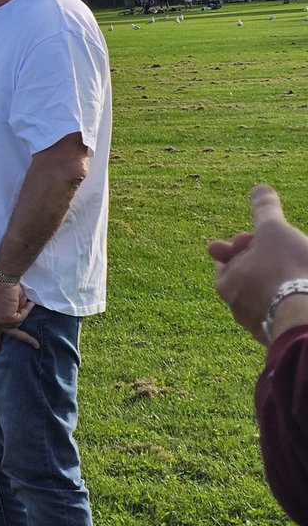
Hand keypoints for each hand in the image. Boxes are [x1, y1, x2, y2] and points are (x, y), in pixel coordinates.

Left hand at [0, 281, 38, 353]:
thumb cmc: (6, 288)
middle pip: (12, 333)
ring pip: (20, 321)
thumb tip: (22, 313)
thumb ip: (14, 312)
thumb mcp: (9, 304)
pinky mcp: (7, 319)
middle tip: (36, 345)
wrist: (2, 281)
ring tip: (16, 297)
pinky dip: (24, 308)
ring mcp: (0, 321)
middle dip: (27, 338)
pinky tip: (17, 299)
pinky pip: (22, 316)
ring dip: (23, 309)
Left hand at [208, 185, 307, 343]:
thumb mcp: (273, 231)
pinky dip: (291, 302)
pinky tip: (301, 293)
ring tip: (296, 273)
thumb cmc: (285, 269)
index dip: (244, 244)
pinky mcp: (282, 338)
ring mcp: (261, 327)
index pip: (226, 260)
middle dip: (261, 265)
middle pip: (246, 280)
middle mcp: (237, 308)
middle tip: (280, 256)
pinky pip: (282, 316)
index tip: (258, 238)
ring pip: (265, 299)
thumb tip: (259, 187)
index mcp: (226, 283)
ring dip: (278, 285)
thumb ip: (264, 210)